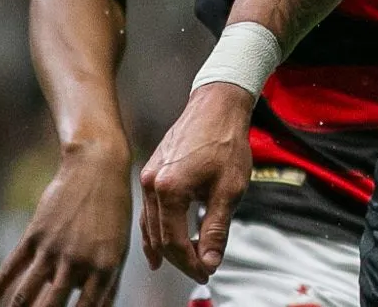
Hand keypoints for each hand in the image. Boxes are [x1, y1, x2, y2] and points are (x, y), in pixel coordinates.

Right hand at [0, 141, 131, 306]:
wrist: (97, 167)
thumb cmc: (113, 209)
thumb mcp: (119, 246)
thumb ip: (108, 281)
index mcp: (105, 266)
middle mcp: (78, 260)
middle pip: (54, 305)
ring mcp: (54, 247)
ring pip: (28, 291)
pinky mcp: (35, 234)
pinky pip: (12, 266)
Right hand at [138, 82, 254, 281]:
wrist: (217, 105)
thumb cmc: (226, 142)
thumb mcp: (229, 189)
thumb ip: (217, 228)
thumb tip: (210, 260)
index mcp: (169, 190)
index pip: (175, 242)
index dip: (191, 263)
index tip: (206, 272)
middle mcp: (151, 185)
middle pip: (159, 237)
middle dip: (180, 258)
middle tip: (200, 270)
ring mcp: (148, 177)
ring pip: (150, 225)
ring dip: (167, 247)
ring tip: (182, 264)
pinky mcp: (151, 171)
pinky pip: (149, 210)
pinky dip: (156, 230)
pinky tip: (160, 243)